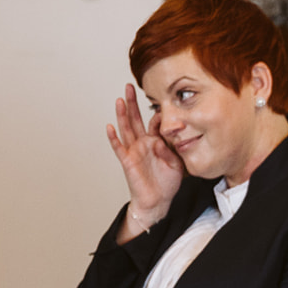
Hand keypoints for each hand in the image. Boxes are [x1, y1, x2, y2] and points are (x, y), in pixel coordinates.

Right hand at [107, 83, 182, 230]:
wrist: (158, 200)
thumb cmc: (167, 182)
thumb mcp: (177, 163)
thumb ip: (171, 150)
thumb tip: (161, 140)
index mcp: (156, 142)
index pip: (154, 122)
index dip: (157, 113)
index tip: (162, 100)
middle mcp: (143, 143)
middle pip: (135, 119)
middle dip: (132, 103)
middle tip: (129, 86)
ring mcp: (134, 151)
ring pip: (126, 129)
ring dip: (122, 115)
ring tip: (120, 99)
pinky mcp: (127, 161)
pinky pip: (119, 148)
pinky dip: (114, 138)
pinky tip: (110, 127)